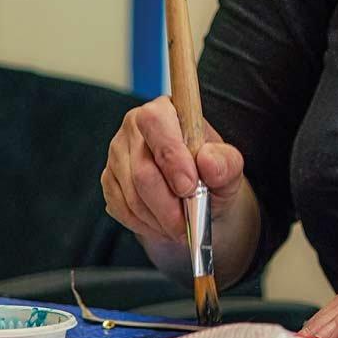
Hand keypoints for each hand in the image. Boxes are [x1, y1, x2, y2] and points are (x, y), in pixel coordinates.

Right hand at [98, 95, 248, 249]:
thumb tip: (207, 161)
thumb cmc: (212, 174)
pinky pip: (121, 208)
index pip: (155, 122)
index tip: (189, 187)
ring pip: (131, 195)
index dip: (171, 156)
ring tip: (180, 227)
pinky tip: (162, 226)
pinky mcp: (108, 180)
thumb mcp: (229, 167)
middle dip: (168, 205)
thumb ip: (225, 162)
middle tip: (188, 224)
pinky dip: (145, 225)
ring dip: (159, 219)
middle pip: (142, 170)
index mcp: (165, 110)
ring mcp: (117, 154)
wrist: (198, 196)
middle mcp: (134, 127)